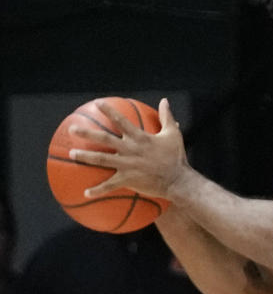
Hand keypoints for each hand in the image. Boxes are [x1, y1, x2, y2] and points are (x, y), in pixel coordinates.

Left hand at [69, 98, 186, 199]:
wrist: (179, 181)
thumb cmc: (176, 157)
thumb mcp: (173, 134)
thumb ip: (166, 116)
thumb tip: (164, 100)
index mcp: (140, 138)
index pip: (121, 120)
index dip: (109, 111)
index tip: (97, 103)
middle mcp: (130, 150)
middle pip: (104, 139)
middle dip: (87, 133)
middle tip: (72, 129)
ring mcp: (128, 165)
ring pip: (102, 160)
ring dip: (85, 157)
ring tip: (71, 154)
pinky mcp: (128, 180)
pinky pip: (110, 185)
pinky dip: (98, 190)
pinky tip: (86, 193)